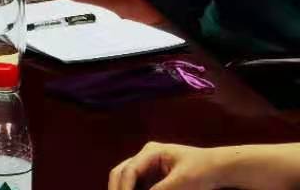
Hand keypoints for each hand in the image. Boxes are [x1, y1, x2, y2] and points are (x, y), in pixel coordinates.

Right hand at [108, 142, 234, 189]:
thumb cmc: (204, 171)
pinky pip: (139, 186)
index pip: (129, 170)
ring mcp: (149, 166)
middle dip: (117, 188)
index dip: (123, 188)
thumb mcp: (182, 182)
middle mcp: (145, 157)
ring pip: (127, 180)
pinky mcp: (155, 177)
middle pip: (121, 172)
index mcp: (151, 152)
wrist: (221, 169)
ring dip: (125, 189)